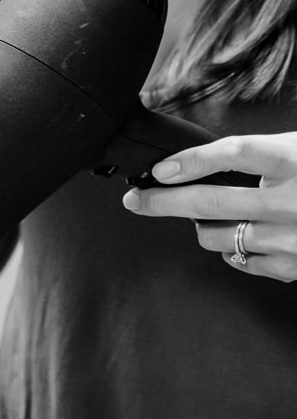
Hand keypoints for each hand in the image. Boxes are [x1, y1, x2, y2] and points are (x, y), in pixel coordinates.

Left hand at [122, 131, 296, 281]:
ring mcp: (294, 237)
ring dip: (201, 225)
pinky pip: (239, 259)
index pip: (237, 154)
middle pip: (212, 201)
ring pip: (217, 235)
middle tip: (137, 199)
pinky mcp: (295, 265)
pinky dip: (232, 247)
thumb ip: (262, 157)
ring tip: (210, 214)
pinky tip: (247, 234)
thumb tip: (194, 166)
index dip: (192, 160)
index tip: (160, 168)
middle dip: (163, 201)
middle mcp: (296, 200)